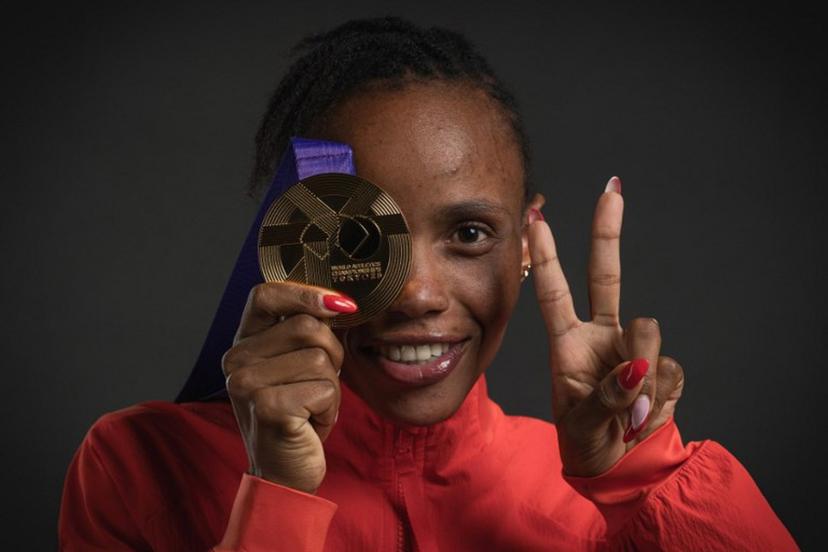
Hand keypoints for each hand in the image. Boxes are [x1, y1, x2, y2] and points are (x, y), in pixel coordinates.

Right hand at [221, 281, 356, 493]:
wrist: (283, 473)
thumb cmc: (298, 414)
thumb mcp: (297, 364)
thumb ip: (306, 329)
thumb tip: (340, 300)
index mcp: (243, 342)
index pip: (267, 293)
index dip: (306, 292)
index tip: (341, 305)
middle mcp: (236, 359)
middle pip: (308, 326)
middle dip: (331, 354)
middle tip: (318, 384)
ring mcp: (247, 383)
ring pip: (321, 357)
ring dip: (331, 385)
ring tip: (311, 406)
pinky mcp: (268, 407)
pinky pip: (326, 388)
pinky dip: (331, 408)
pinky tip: (311, 423)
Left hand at [527, 177, 684, 476]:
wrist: (620, 467)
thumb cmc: (585, 441)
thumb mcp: (583, 424)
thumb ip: (607, 397)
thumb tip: (637, 368)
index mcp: (567, 343)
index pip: (554, 292)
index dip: (545, 257)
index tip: (535, 220)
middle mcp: (599, 335)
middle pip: (606, 276)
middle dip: (608, 232)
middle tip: (611, 190)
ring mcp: (631, 348)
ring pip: (648, 331)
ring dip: (642, 375)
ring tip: (629, 416)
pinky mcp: (662, 365)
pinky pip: (670, 368)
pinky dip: (660, 398)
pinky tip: (646, 416)